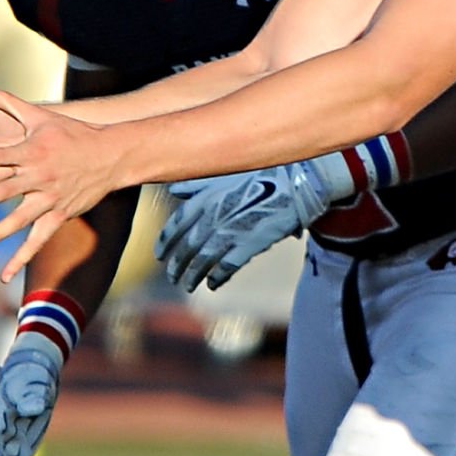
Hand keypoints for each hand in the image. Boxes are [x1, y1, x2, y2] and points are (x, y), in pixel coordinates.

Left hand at [0, 86, 129, 281]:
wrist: (110, 155)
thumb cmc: (72, 133)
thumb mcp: (42, 117)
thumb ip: (8, 104)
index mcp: (33, 150)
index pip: (2, 156)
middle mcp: (40, 176)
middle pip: (8, 189)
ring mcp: (51, 198)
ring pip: (22, 219)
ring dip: (0, 232)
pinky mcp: (59, 215)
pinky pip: (38, 240)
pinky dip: (21, 258)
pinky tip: (4, 274)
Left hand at [156, 156, 347, 290]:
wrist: (295, 180)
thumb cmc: (261, 170)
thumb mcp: (224, 172)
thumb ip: (197, 183)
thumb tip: (174, 189)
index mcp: (204, 197)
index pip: (176, 224)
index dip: (166, 241)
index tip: (160, 254)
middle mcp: (212, 216)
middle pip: (186, 246)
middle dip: (176, 263)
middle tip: (172, 275)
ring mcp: (230, 232)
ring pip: (203, 260)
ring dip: (192, 274)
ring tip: (187, 284)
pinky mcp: (249, 245)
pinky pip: (227, 266)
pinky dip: (217, 277)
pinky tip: (212, 284)